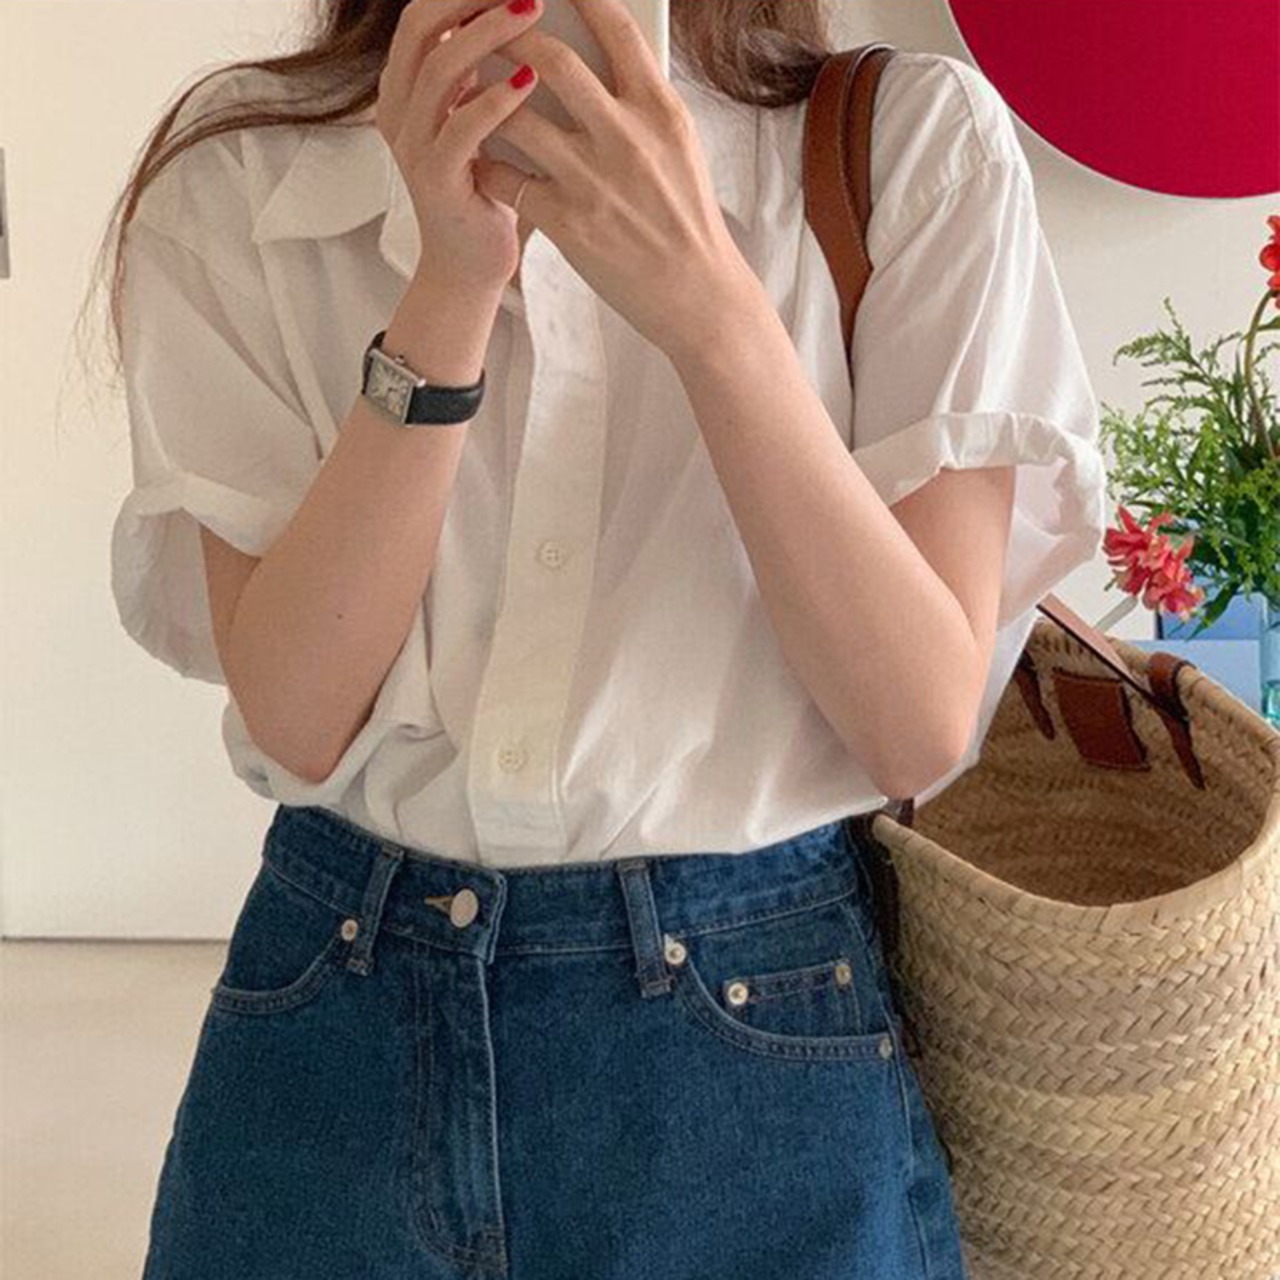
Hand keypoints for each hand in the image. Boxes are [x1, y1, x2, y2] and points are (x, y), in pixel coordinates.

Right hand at [375, 0, 546, 298]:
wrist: (472, 266)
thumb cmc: (487, 191)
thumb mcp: (480, 120)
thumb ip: (481, 74)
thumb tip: (516, 16)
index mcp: (406, 88)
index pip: (423, 15)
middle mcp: (399, 109)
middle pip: (423, 27)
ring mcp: (412, 144)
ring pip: (440, 69)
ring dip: (489, 34)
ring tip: (533, 13)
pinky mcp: (435, 179)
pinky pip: (460, 127)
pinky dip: (495, 98)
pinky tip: (529, 80)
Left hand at [470, 0, 762, 357]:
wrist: (698, 293)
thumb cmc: (687, 218)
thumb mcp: (680, 147)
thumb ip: (642, 102)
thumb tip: (603, 57)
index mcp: (660, 110)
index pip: (615, 28)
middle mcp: (627, 137)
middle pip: (551, 59)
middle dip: (509, 36)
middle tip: (486, 29)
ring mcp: (594, 180)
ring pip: (516, 116)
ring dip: (484, 99)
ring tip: (468, 92)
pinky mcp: (568, 222)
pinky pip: (506, 178)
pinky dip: (486, 164)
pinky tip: (479, 159)